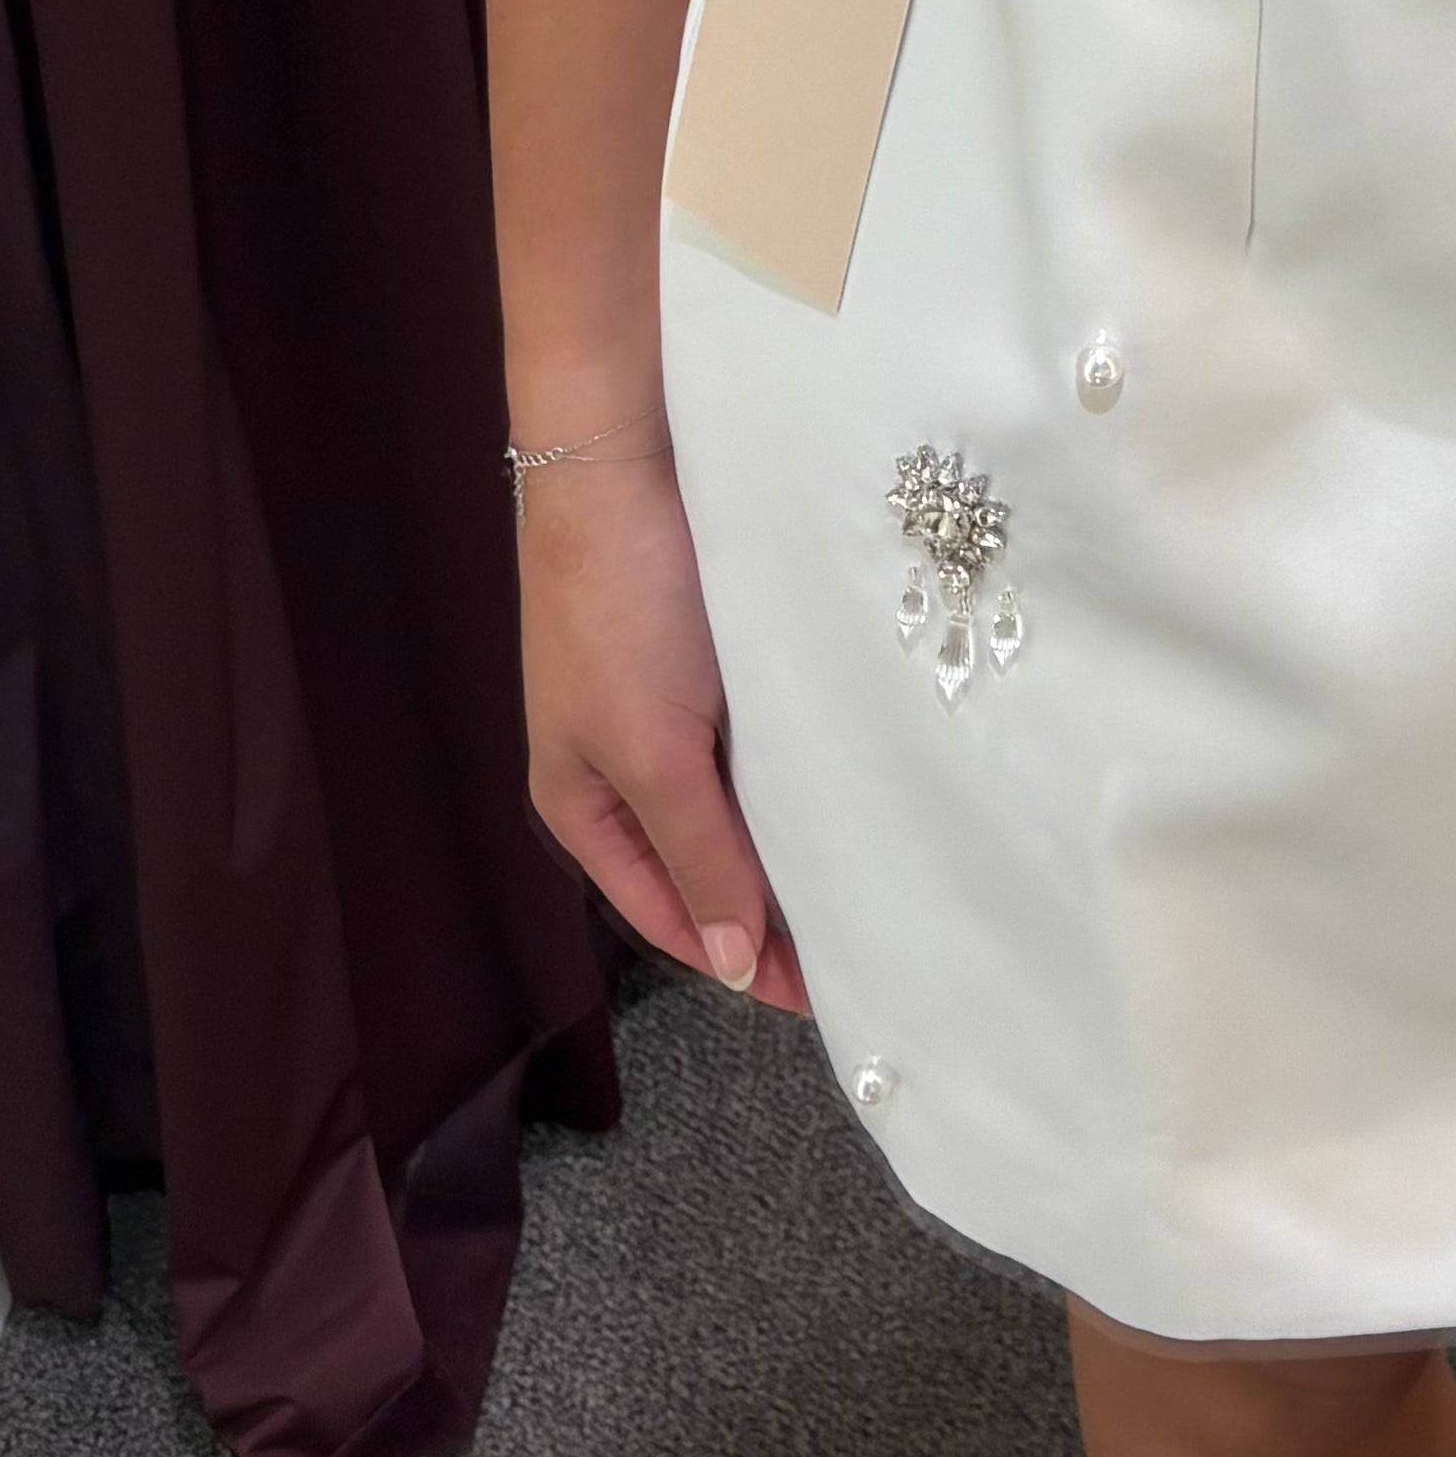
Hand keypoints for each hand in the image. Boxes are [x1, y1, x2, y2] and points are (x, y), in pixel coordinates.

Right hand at [516, 437, 811, 1015]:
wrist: (624, 457)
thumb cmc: (618, 609)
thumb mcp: (653, 748)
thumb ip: (697, 854)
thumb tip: (735, 966)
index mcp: (583, 804)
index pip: (671, 916)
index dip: (740, 961)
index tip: (822, 999)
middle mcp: (624, 766)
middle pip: (703, 866)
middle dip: (771, 912)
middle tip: (864, 947)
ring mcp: (670, 708)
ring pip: (738, 804)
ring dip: (793, 842)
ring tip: (872, 882)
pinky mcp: (713, 657)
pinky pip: (762, 739)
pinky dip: (803, 772)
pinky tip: (857, 784)